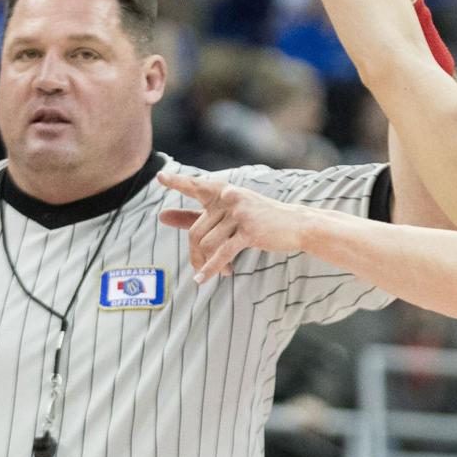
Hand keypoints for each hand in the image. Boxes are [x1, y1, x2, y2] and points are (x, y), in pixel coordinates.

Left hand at [158, 170, 306, 280]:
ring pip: (207, 244)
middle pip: (196, 232)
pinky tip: (203, 279)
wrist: (296, 225)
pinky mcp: (249, 231)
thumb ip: (194, 216)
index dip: (177, 182)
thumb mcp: (228, 214)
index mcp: (223, 192)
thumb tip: (161, 216)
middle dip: (196, 255)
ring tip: (223, 271)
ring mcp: (239, 213)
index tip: (160, 176)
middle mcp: (229, 198)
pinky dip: (211, 269)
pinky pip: (222, 254)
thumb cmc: (260, 220)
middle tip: (201, 268)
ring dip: (211, 264)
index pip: (196, 186)